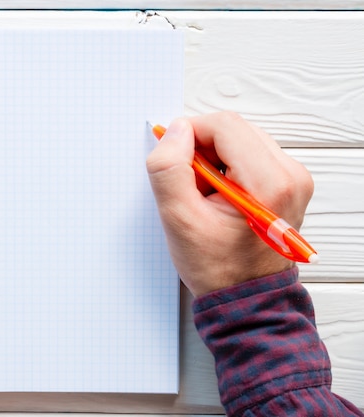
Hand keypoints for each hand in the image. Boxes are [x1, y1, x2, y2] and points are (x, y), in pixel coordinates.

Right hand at [147, 112, 313, 296]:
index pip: (224, 126)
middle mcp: (291, 174)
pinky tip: (217, 195)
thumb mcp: (178, 220)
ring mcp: (293, 178)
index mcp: (270, 182)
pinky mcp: (288, 182)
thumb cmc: (217, 267)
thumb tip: (175, 131)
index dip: (189, 134)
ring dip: (213, 159)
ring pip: (241, 139)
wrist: (246, 296)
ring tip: (204, 195)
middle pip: (234, 130)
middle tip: (189, 186)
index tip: (172, 159)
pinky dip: (226, 167)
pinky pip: (250, 154)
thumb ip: (169, 169)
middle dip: (201, 149)